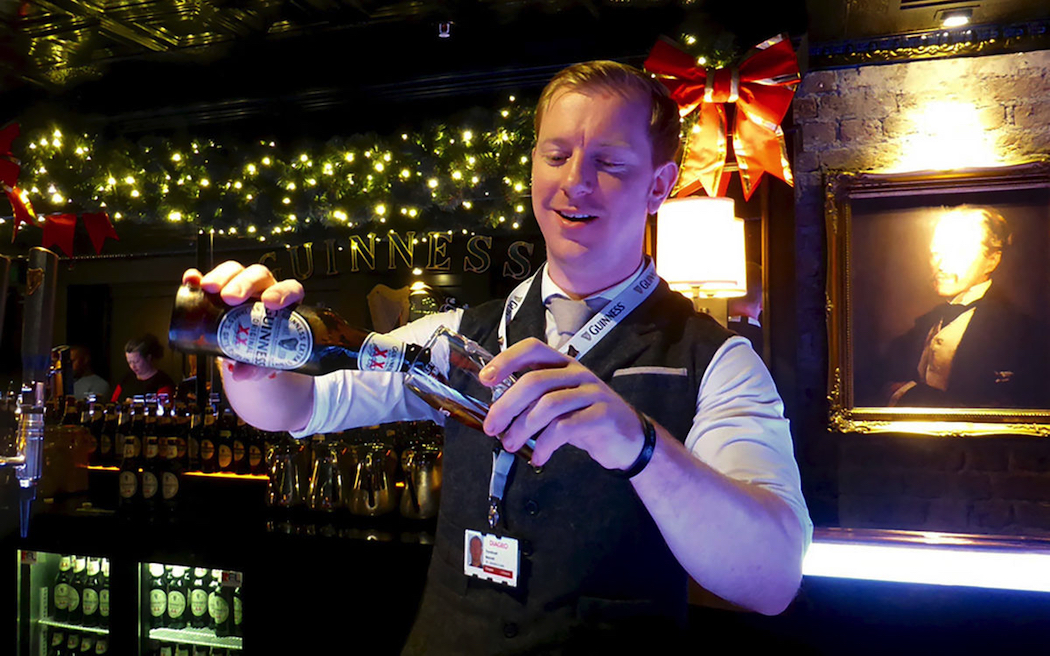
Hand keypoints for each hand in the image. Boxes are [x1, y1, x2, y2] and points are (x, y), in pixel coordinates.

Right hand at [182, 261, 304, 381]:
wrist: (250, 349)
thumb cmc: (265, 348)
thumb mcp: (266, 359)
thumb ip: (258, 367)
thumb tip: (242, 374)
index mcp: (283, 303)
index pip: (289, 289)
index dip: (282, 292)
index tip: (270, 303)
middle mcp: (264, 290)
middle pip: (258, 276)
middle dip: (245, 283)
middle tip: (232, 297)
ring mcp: (240, 286)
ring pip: (235, 272)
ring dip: (222, 277)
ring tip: (210, 289)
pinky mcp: (218, 289)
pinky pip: (207, 278)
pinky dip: (198, 278)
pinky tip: (192, 281)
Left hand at [479, 337, 643, 468]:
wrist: (628, 438)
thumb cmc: (585, 418)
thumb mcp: (559, 403)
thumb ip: (533, 400)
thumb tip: (495, 412)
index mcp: (563, 364)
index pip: (532, 349)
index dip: (506, 360)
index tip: (485, 380)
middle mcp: (577, 373)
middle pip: (534, 382)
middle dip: (506, 406)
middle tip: (491, 427)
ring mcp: (592, 392)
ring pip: (548, 405)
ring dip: (523, 428)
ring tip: (510, 445)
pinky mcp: (602, 415)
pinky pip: (565, 428)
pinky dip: (545, 445)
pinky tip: (538, 458)